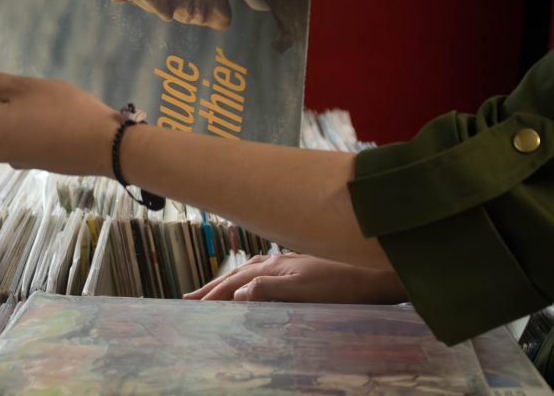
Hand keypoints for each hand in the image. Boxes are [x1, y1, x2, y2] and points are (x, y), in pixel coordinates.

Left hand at [0, 53, 120, 174]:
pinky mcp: (28, 161)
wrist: (106, 147)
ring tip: (35, 96)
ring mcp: (9, 157)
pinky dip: (19, 123)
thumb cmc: (65, 111)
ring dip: (4, 109)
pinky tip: (45, 114)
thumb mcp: (25, 87)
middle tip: (13, 78)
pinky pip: (12, 137)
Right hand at [183, 253, 406, 303]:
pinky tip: (253, 281)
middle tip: (188, 297)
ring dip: (228, 281)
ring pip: (249, 271)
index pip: (235, 283)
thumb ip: (270, 290)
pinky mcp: (302, 266)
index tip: (190, 304)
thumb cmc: (345, 284)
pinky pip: (263, 272)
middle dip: (212, 287)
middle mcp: (278, 261)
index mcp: (274, 267)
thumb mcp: (307, 291)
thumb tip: (235, 295)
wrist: (378, 269)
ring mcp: (290, 262)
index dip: (212, 294)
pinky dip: (248, 278)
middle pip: (237, 274)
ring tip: (212, 289)